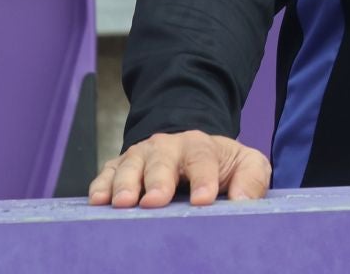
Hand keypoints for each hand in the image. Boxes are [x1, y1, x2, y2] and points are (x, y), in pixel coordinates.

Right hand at [88, 131, 270, 207]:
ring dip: (125, 183)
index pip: (203, 159)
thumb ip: (251, 179)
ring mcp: (141, 156)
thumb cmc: (220, 164)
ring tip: (124, 202)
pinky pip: (106, 173)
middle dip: (158, 180)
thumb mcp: (246, 165)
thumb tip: (243, 201)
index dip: (203, 179)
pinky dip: (101, 185)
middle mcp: (168, 147)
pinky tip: (98, 201)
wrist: (190, 149)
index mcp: (201, 146)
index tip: (203, 200)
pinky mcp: (119, 167)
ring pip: (130, 165)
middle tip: (155, 201)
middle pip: (161, 159)